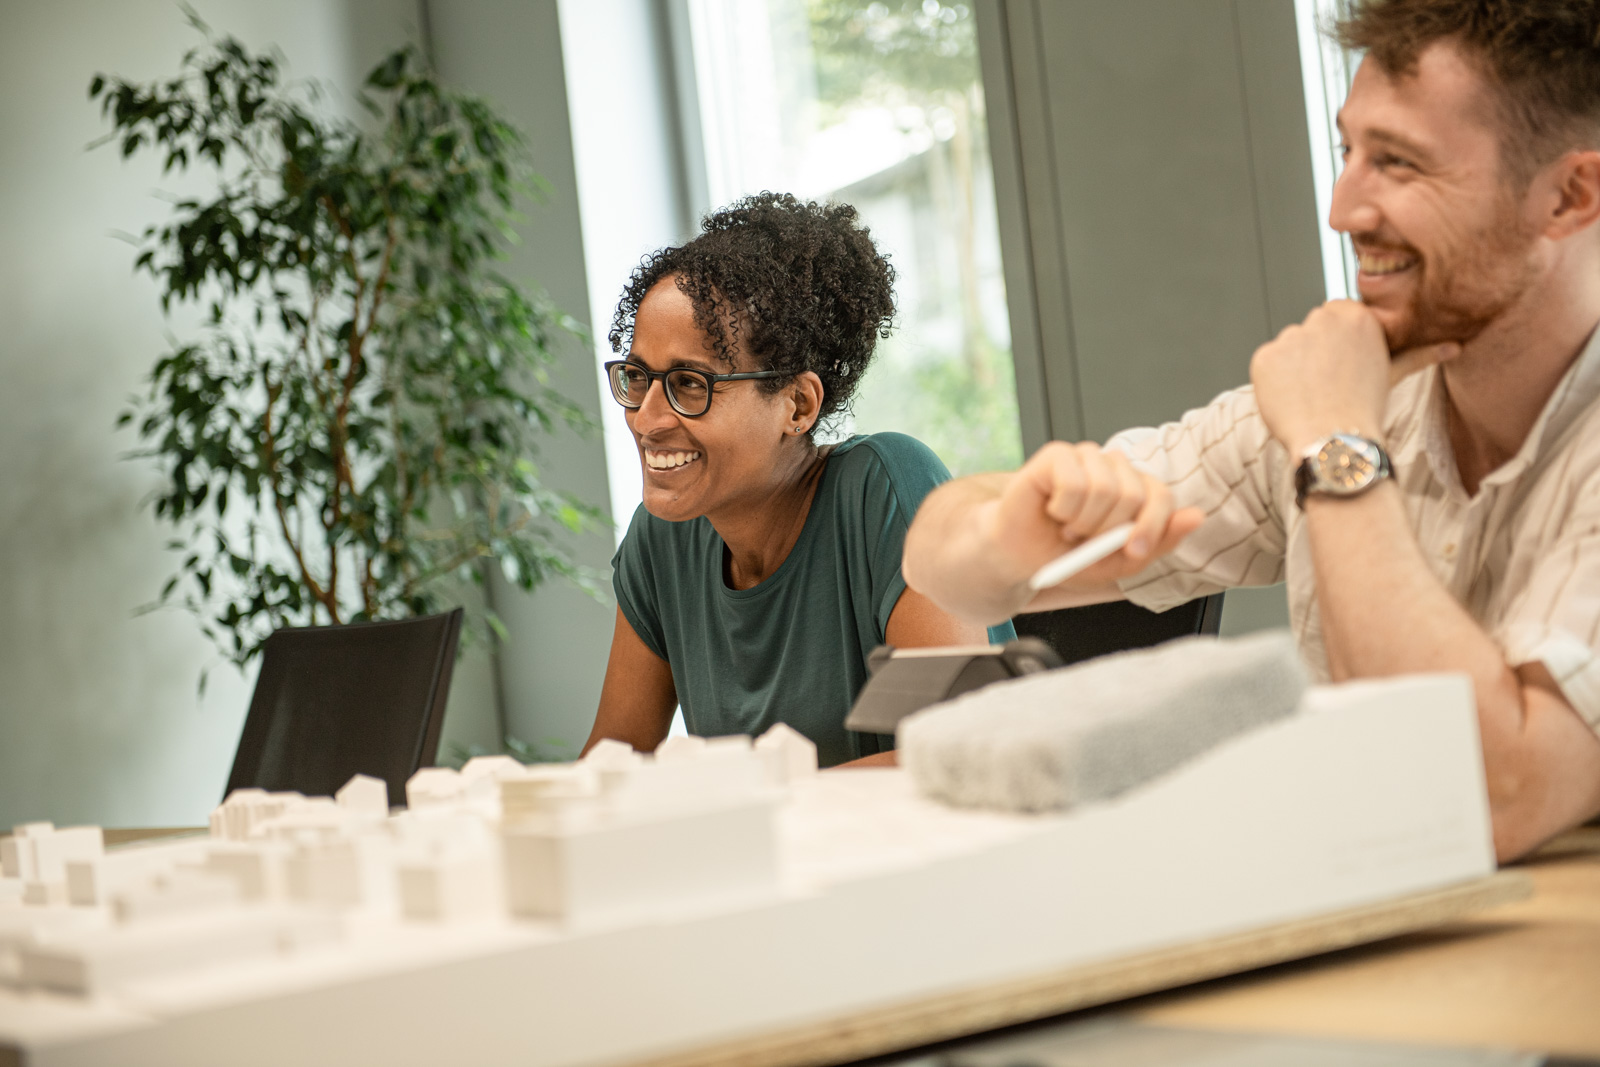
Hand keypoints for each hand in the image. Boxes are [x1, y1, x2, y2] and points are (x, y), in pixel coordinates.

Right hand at [980, 441, 1202, 590]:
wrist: (1020, 556)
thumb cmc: (1066, 557)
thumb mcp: (1118, 564)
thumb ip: (1158, 542)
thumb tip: (1197, 516)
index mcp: (1135, 490)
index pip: (1161, 497)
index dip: (1150, 527)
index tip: (1131, 552)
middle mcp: (1114, 468)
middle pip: (1133, 494)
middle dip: (1106, 530)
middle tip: (1083, 539)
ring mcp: (1086, 457)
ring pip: (1104, 487)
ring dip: (1081, 521)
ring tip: (1067, 527)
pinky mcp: (1058, 454)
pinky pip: (1073, 481)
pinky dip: (1063, 508)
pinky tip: (1053, 510)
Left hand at [1250, 300, 1458, 453]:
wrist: (1335, 441)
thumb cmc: (1364, 409)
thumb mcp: (1392, 375)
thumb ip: (1418, 354)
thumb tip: (1454, 346)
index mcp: (1354, 315)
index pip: (1334, 318)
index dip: (1335, 346)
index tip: (1341, 367)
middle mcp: (1321, 318)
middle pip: (1311, 331)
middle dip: (1315, 354)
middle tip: (1328, 385)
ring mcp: (1290, 336)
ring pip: (1288, 348)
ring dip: (1294, 368)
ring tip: (1311, 395)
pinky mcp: (1264, 357)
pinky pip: (1266, 365)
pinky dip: (1273, 381)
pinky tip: (1291, 399)